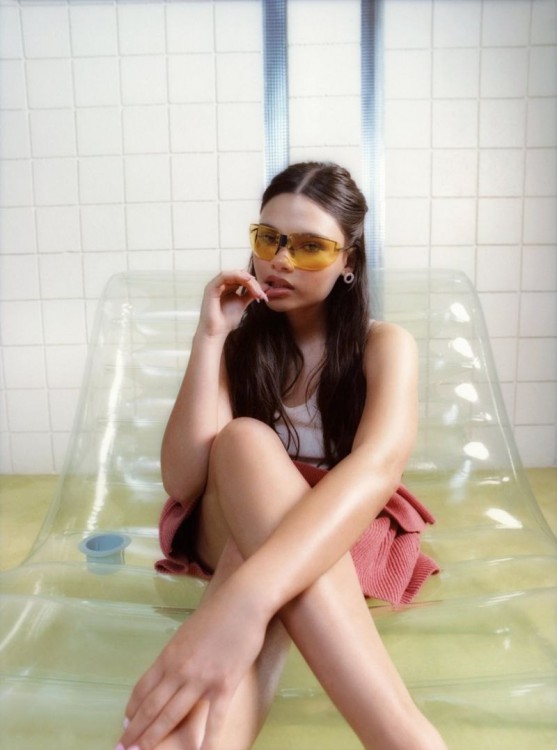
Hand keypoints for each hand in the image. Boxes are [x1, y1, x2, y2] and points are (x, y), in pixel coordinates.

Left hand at [116, 580, 267, 749]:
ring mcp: (200, 679)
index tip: (126, 725)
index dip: (132, 710)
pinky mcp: (224, 685)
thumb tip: (168, 672)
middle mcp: (179, 670)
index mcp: (168, 655)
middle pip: (152, 707)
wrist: (242, 602)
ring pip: (172, 716)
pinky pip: (212, 721)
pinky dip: (205, 743)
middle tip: (124, 749)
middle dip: (136, 732)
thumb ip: (176, 655)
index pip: (142, 689)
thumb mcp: (187, 632)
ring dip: (154, 738)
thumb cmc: (216, 613)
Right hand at [198, 270, 267, 338]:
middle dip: (253, 283)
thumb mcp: (242, 304)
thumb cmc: (226, 320)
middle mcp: (221, 284)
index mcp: (227, 287)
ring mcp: (215, 285)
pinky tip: (247, 281)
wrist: (217, 331)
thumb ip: (249, 294)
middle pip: (240, 275)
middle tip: (261, 294)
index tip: (263, 295)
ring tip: (257, 290)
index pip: (242, 279)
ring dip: (248, 280)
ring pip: (234, 274)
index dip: (254, 284)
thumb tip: (260, 288)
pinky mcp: (211, 287)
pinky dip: (237, 276)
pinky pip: (224, 275)